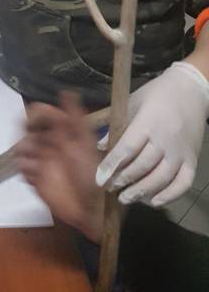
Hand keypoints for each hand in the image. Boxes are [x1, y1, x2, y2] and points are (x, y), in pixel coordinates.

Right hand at [17, 95, 103, 241]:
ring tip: (37, 162)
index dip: (35, 114)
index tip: (34, 122)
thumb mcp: (85, 142)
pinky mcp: (35, 178)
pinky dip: (25, 169)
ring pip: (21, 147)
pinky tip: (36, 175)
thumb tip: (67, 91)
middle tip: (35, 144)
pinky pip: (21, 168)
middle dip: (26, 133)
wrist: (91, 209)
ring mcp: (41, 161)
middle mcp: (49, 143)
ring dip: (24, 151)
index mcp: (62, 131)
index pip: (41, 113)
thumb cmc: (92, 174)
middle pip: (26, 128)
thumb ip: (76, 117)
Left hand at [96, 62, 208, 205]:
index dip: (111, 165)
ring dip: (142, 192)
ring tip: (125, 198)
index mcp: (148, 122)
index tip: (99, 179)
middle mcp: (165, 139)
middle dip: (123, 180)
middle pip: (142, 166)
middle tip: (110, 188)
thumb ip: (115, 124)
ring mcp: (181, 152)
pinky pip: (183, 184)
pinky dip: (169, 196)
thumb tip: (98, 145)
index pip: (127, 148)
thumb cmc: (156, 94)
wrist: (190, 90)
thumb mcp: (132, 102)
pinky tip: (153, 202)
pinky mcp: (193, 160)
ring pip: (161, 179)